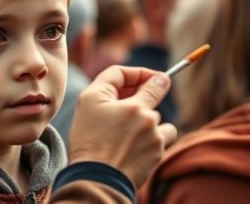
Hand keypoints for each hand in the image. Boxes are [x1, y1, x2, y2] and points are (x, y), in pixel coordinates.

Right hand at [67, 65, 176, 186]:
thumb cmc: (88, 138)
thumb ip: (113, 79)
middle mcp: (148, 120)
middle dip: (142, 95)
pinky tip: (132, 144)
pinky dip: (150, 137)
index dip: (145, 74)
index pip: (150, 78)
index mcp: (133, 105)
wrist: (96, 177)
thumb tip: (154, 77)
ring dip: (145, 119)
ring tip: (122, 132)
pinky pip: (161, 137)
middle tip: (122, 106)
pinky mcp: (158, 153)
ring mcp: (155, 138)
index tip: (142, 78)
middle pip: (155, 95)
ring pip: (156, 117)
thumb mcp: (89, 100)